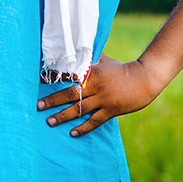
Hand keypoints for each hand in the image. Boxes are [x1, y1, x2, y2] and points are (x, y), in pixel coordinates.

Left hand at [36, 55, 163, 137]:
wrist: (144, 79)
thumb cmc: (122, 68)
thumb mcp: (104, 60)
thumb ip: (90, 57)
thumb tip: (77, 48)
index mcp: (91, 72)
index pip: (68, 76)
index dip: (53, 80)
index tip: (39, 83)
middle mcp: (95, 86)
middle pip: (69, 94)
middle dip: (52, 101)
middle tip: (38, 106)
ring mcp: (103, 99)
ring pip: (79, 109)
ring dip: (63, 116)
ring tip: (49, 121)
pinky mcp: (111, 110)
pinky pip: (94, 121)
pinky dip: (83, 128)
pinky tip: (72, 133)